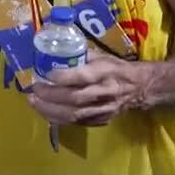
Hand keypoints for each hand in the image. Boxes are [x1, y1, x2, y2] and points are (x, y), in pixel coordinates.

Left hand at [28, 49, 146, 125]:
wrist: (139, 88)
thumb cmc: (116, 68)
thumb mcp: (102, 56)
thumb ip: (81, 55)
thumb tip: (56, 51)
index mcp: (105, 73)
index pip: (83, 77)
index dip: (63, 77)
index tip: (46, 74)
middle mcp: (104, 92)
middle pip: (75, 98)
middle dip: (51, 96)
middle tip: (34, 91)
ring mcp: (102, 109)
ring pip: (74, 114)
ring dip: (50, 110)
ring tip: (34, 103)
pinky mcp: (101, 120)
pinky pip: (77, 123)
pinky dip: (59, 119)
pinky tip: (46, 112)